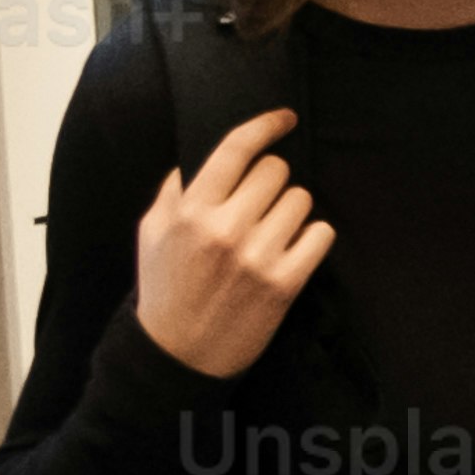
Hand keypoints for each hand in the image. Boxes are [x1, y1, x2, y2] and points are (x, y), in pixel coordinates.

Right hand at [133, 106, 328, 376]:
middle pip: (276, 170)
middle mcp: (225, 228)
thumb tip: (200, 157)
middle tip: (258, 205)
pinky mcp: (284, 283)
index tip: (285, 117)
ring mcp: (257, 257)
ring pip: (301, 200)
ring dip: (291, 210)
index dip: (266, 125)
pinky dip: (312, 237)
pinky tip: (292, 248)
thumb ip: (176, 190)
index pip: (236, 149)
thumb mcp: (152, 233)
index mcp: (190, 210)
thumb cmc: (164, 289)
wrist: (177, 356)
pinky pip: (321, 234)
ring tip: (270, 232)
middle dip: (271, 181)